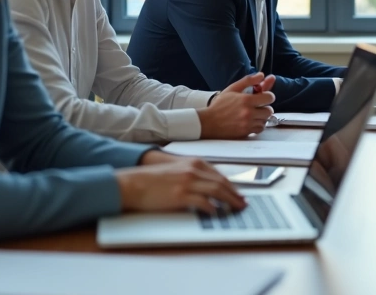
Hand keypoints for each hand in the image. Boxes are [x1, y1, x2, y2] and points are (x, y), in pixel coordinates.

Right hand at [115, 158, 244, 212]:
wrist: (132, 183)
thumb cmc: (151, 179)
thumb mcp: (176, 170)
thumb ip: (192, 174)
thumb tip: (207, 185)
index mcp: (193, 163)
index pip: (219, 174)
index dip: (231, 185)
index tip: (237, 193)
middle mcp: (193, 170)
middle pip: (222, 182)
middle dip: (235, 194)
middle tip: (242, 203)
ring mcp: (188, 182)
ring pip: (217, 191)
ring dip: (229, 201)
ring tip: (235, 209)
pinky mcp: (181, 195)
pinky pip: (203, 202)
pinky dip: (212, 208)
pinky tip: (216, 213)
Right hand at [198, 73, 275, 138]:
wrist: (209, 122)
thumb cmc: (220, 105)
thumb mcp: (232, 89)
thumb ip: (248, 81)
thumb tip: (262, 75)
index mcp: (246, 100)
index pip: (269, 97)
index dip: (268, 96)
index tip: (263, 97)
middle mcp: (248, 112)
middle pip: (269, 110)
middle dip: (265, 107)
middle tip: (257, 106)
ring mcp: (247, 124)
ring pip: (265, 120)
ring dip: (262, 117)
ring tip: (253, 114)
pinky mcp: (246, 132)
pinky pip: (260, 129)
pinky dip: (258, 125)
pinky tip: (251, 121)